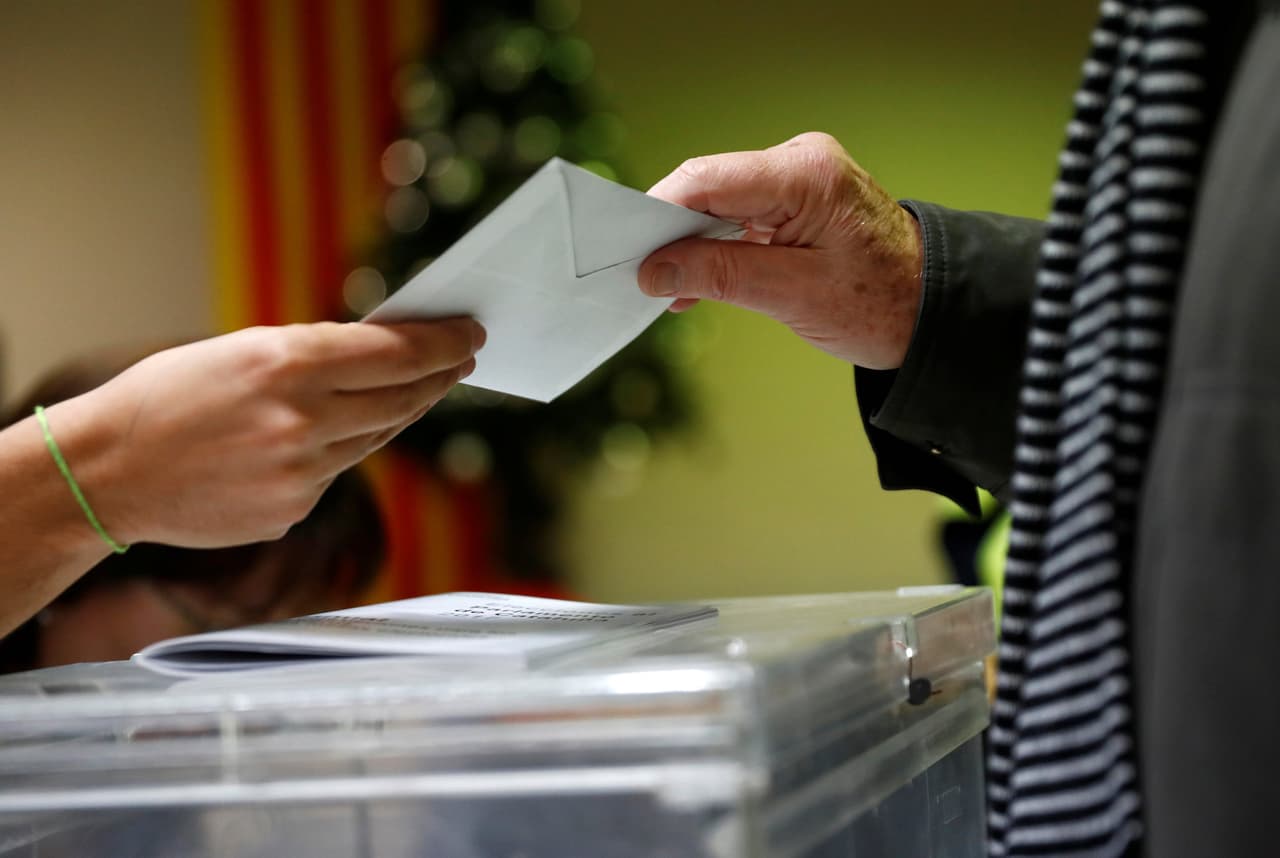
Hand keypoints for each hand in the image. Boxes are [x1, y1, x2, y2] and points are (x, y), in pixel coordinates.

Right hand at [49, 319, 482, 546]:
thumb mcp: (239, 351)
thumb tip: (380, 355)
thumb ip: (312, 355)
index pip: (397, 352)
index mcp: (286, 364)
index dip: (443, 342)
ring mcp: (301, 472)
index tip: (470, 334)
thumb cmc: (167, 397)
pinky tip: (329, 434)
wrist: (108, 473)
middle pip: (403, 397)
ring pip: (376, 436)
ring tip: (417, 389)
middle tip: (461, 359)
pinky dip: (342, 449)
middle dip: (439, 376)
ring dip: (401, 410)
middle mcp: (303, 420)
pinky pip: (337, 471)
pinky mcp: (294, 510)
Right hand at [638, 132, 922, 369]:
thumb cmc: (881, 303)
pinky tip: (694, 283)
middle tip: (639, 274)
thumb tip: (654, 272)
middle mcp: (800, 162)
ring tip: (666, 287)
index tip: (629, 254)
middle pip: (707, 186)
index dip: (658, 214)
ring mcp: (799, 178)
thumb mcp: (792, 296)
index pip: (706, 179)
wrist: (933, 309)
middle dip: (669, 230)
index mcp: (805, 174)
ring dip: (690, 244)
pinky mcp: (796, 199)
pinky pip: (738, 215)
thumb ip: (718, 276)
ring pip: (718, 202)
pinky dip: (715, 246)